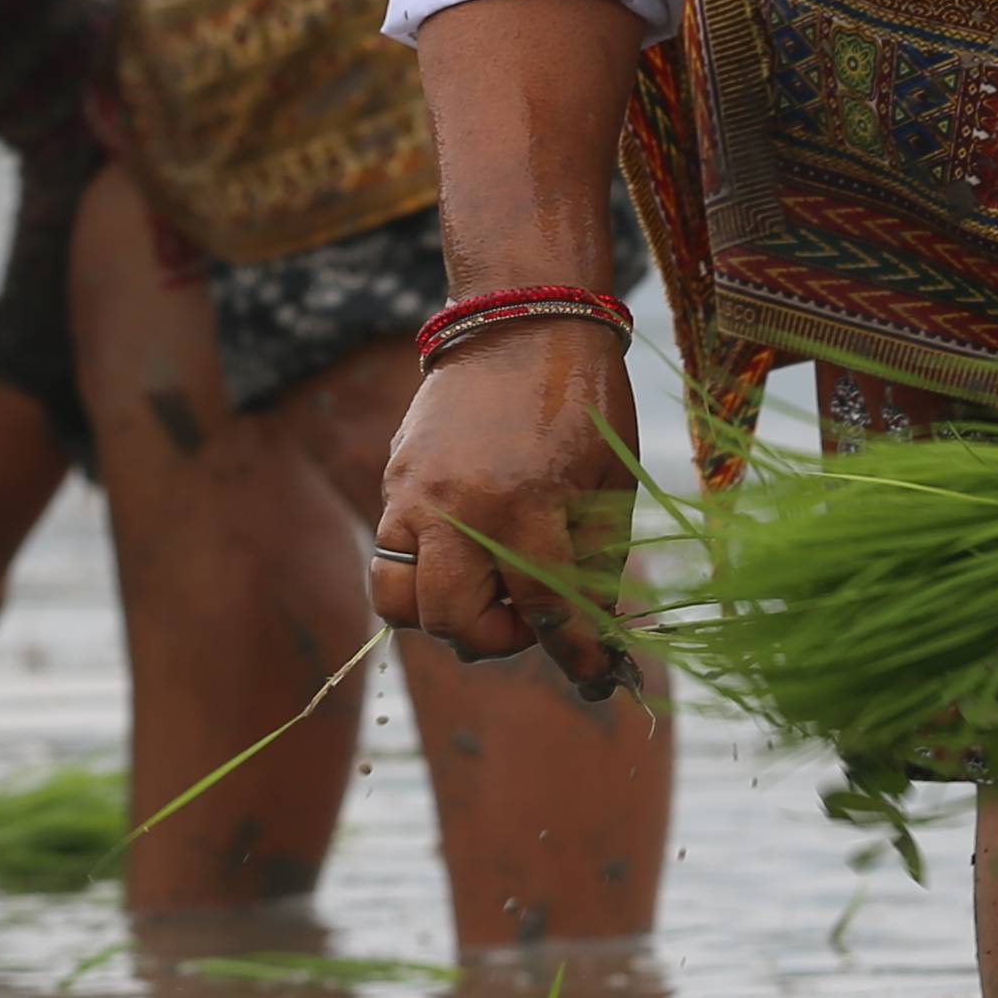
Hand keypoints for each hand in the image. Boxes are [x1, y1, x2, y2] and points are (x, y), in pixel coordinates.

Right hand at [362, 321, 642, 695]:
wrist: (521, 320)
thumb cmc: (584, 402)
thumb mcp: (610, 484)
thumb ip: (596, 563)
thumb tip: (592, 633)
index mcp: (529, 503)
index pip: (547, 609)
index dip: (577, 654)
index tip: (595, 677)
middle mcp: (461, 507)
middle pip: (454, 621)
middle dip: (497, 638)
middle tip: (528, 615)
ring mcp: (415, 495)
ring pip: (400, 602)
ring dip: (444, 616)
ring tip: (484, 592)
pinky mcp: (394, 482)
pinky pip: (388, 559)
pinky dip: (420, 578)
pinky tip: (462, 558)